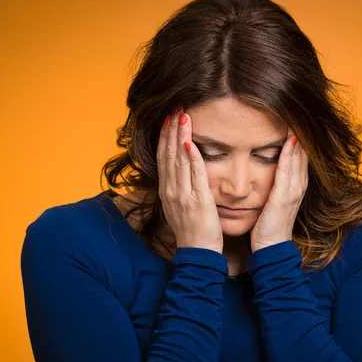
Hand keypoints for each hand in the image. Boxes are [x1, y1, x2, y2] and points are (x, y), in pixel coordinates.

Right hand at [157, 107, 223, 253]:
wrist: (198, 253)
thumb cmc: (193, 230)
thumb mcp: (180, 206)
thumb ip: (179, 186)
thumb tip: (180, 170)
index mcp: (166, 191)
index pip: (163, 157)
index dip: (164, 137)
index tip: (168, 119)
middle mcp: (171, 191)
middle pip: (168, 154)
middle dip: (171, 130)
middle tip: (175, 108)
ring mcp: (183, 195)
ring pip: (179, 160)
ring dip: (180, 137)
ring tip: (182, 117)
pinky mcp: (198, 200)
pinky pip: (194, 175)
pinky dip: (192, 158)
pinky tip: (191, 143)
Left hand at [250, 127, 308, 252]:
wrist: (271, 248)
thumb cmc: (269, 226)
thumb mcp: (273, 201)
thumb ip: (274, 186)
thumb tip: (268, 172)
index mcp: (295, 186)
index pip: (300, 156)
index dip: (298, 137)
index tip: (293, 118)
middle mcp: (298, 186)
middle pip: (303, 153)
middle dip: (301, 133)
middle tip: (299, 110)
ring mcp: (293, 191)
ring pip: (298, 158)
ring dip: (298, 138)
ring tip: (296, 117)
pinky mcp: (284, 197)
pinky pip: (287, 171)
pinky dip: (290, 154)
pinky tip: (290, 140)